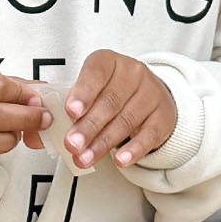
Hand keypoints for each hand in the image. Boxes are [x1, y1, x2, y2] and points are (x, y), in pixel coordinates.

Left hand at [64, 50, 175, 168]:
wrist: (150, 95)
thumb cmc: (114, 91)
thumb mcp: (95, 87)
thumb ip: (78, 102)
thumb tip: (56, 126)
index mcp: (111, 61)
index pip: (97, 72)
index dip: (83, 92)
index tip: (70, 111)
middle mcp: (133, 73)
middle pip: (110, 102)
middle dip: (88, 126)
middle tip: (72, 143)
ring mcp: (151, 93)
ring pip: (126, 120)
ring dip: (103, 143)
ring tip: (85, 158)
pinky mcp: (164, 116)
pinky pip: (148, 135)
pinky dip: (133, 150)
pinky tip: (120, 159)